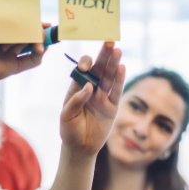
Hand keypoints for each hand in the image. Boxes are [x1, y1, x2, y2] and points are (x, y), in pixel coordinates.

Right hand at [0, 23, 50, 84]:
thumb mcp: (16, 66)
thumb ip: (32, 59)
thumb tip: (46, 48)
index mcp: (15, 39)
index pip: (32, 31)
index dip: (43, 31)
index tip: (55, 33)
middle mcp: (8, 31)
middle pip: (28, 26)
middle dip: (37, 36)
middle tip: (40, 47)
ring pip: (19, 26)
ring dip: (19, 40)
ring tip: (8, 51)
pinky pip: (6, 25)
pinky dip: (9, 37)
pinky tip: (3, 47)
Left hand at [60, 42, 125, 158]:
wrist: (80, 148)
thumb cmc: (69, 130)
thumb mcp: (66, 115)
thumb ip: (76, 100)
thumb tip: (89, 87)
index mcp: (77, 88)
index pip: (82, 71)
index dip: (84, 64)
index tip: (84, 66)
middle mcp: (91, 89)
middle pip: (99, 69)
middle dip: (103, 55)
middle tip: (109, 41)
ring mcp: (102, 97)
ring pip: (109, 77)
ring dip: (113, 64)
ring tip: (117, 50)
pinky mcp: (112, 107)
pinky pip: (116, 91)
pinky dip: (119, 80)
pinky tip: (122, 67)